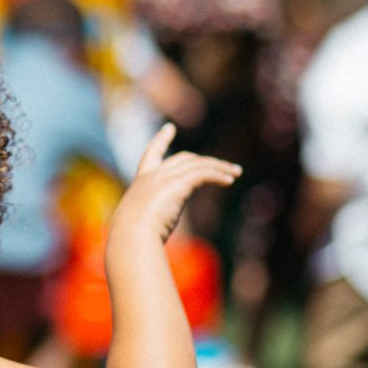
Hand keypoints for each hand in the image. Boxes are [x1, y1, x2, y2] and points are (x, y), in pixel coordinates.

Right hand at [114, 123, 241, 242]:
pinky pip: (204, 173)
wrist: (131, 237)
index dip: (160, 141)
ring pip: (198, 164)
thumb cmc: (132, 239)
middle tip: (223, 166)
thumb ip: (149, 222)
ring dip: (219, 167)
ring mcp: (165, 177)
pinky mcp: (178, 183)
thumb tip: (151, 238)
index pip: (150, 155)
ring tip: (236, 172)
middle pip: (183, 158)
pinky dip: (218, 175)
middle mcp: (152, 176)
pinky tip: (230, 180)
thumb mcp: (139, 226)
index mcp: (140, 184)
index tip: (169, 128)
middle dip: (204, 160)